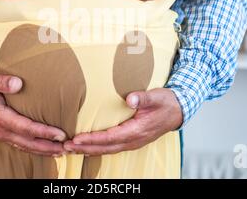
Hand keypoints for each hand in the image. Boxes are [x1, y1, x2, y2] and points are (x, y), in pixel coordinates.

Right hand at [0, 72, 66, 156]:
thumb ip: (2, 82)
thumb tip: (18, 83)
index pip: (26, 127)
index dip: (44, 132)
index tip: (60, 134)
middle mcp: (0, 129)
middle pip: (28, 142)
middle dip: (48, 147)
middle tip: (66, 148)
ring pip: (23, 146)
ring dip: (42, 151)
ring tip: (59, 152)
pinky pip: (18, 144)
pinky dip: (32, 148)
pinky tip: (42, 149)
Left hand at [64, 88, 182, 154]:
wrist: (179, 110)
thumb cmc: (167, 103)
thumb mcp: (157, 96)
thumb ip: (143, 98)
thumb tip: (130, 99)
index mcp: (138, 130)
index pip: (110, 137)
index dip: (93, 139)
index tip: (77, 138)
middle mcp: (134, 140)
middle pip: (106, 147)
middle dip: (85, 148)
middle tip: (66, 146)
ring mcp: (133, 142)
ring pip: (108, 150)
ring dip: (89, 150)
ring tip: (72, 148)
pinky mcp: (132, 140)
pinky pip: (112, 147)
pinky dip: (98, 148)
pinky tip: (88, 147)